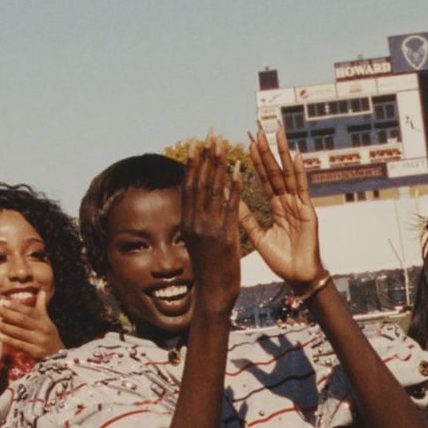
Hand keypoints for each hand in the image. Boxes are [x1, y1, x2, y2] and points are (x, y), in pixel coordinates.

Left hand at [0, 282, 62, 359]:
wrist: (58, 356)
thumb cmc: (49, 335)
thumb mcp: (47, 320)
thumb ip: (42, 306)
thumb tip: (42, 291)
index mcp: (43, 320)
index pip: (27, 310)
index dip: (14, 306)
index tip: (1, 302)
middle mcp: (41, 329)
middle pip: (21, 319)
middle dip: (5, 313)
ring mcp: (38, 340)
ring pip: (18, 332)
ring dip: (3, 326)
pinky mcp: (34, 351)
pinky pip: (19, 345)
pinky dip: (7, 340)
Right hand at [181, 135, 243, 313]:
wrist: (214, 293)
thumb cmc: (209, 268)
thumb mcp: (198, 241)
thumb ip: (196, 221)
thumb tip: (195, 204)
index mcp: (187, 222)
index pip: (188, 187)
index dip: (193, 164)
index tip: (198, 144)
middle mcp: (194, 222)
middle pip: (199, 183)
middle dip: (205, 157)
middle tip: (211, 135)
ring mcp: (208, 229)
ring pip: (212, 190)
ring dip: (218, 165)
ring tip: (223, 145)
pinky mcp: (224, 236)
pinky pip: (230, 206)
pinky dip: (234, 187)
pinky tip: (240, 170)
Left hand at [241, 129, 323, 288]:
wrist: (298, 277)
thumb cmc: (281, 260)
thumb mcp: (259, 236)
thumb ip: (246, 218)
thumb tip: (228, 199)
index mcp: (277, 207)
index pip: (265, 178)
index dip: (256, 160)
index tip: (247, 140)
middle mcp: (288, 201)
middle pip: (276, 170)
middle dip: (267, 149)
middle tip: (259, 127)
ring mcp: (299, 204)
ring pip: (288, 173)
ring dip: (282, 152)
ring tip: (277, 132)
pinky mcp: (308, 212)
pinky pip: (302, 188)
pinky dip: (299, 171)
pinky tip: (295, 155)